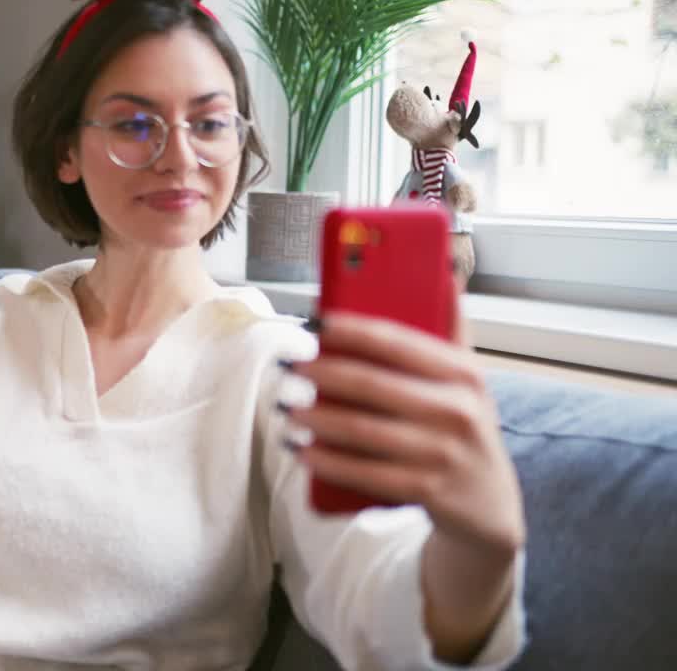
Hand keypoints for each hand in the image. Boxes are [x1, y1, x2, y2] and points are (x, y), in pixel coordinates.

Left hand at [282, 311, 524, 554]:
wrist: (490, 504)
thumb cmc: (463, 428)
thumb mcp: (467, 381)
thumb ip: (453, 330)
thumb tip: (446, 271)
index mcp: (464, 373)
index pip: (398, 341)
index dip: (352, 329)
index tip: (315, 321)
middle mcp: (458, 411)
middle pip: (372, 384)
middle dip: (322, 372)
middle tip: (289, 365)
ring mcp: (444, 454)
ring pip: (363, 431)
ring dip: (316, 418)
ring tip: (286, 408)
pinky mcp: (428, 490)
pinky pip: (365, 473)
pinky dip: (327, 461)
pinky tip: (301, 449)